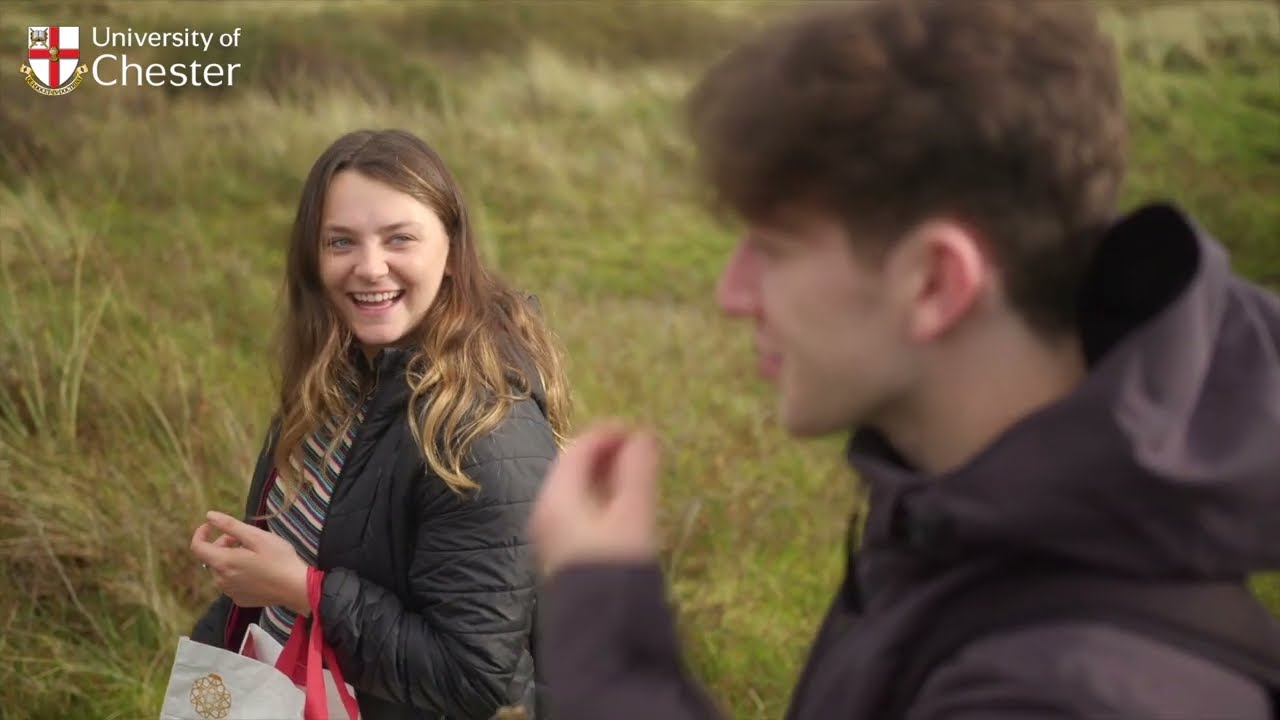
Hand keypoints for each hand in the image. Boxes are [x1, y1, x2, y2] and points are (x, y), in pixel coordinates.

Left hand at [190, 511, 310, 614]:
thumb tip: (209, 516)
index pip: (197, 547)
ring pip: (222, 570)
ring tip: (254, 554)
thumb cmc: (278, 558)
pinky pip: (232, 582)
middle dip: (223, 544)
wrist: (296, 588)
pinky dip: (238, 572)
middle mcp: (221, 580)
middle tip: (246, 538)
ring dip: (231, 559)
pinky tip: (257, 570)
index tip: (212, 525)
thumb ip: (230, 526)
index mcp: (223, 562)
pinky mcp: (240, 599)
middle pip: (212, 558)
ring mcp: (230, 592)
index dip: (201, 533)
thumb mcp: (256, 536)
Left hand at [530, 422, 661, 577]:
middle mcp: (544, 513)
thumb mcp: (634, 514)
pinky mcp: (561, 555)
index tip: (637, 430)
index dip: (608, 434)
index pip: (577, 449)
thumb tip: (644, 436)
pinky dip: (600, 501)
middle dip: (608, 456)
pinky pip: (578, 514)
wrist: (602, 631)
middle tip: (640, 451)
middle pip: (574, 470)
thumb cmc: (618, 565)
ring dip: (606, 479)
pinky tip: (624, 509)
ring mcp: (550, 536)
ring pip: (576, 493)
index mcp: (556, 498)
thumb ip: (639, 470)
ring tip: (638, 477)